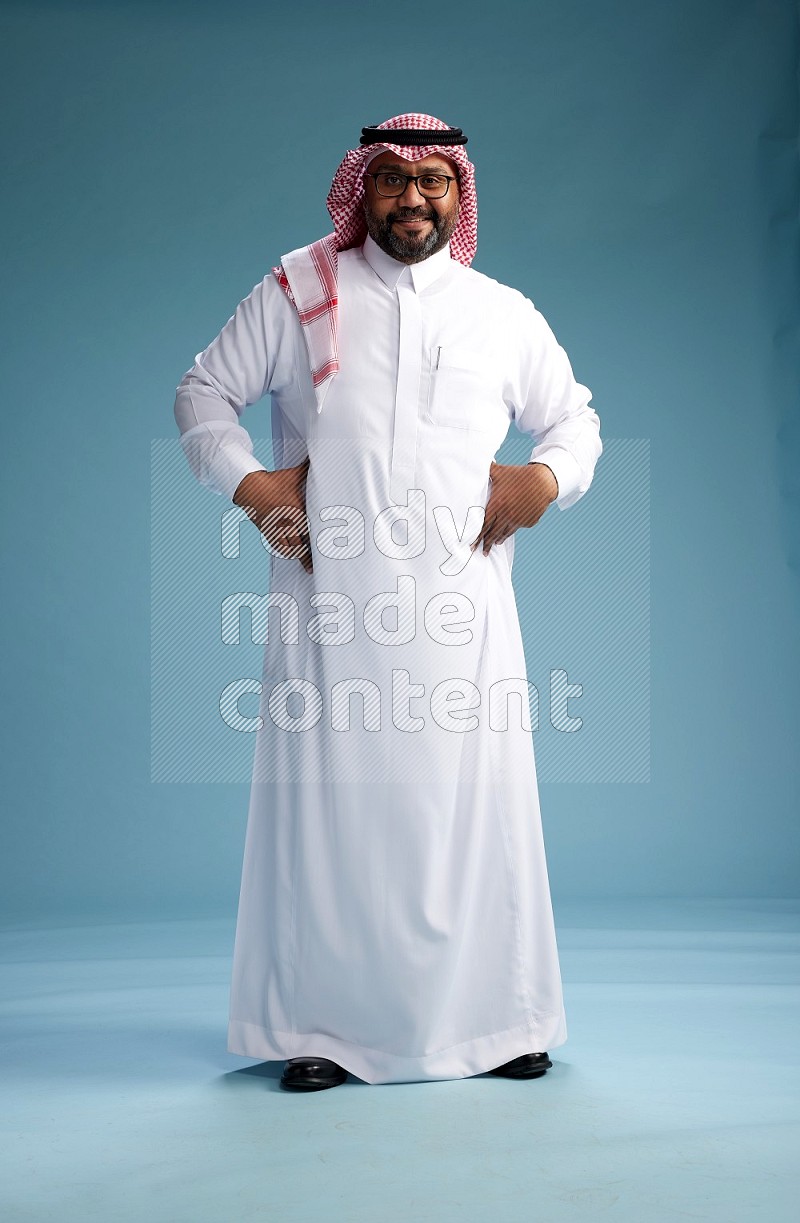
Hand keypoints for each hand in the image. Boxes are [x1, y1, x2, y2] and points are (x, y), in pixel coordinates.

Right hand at [232, 456, 312, 572]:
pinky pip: (278, 545)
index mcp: (295, 509)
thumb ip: (307, 469)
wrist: (249, 487)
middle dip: (310, 555)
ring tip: (309, 565)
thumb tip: (319, 458)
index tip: (328, 549)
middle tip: (319, 564)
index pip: (310, 528)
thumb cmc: (273, 481)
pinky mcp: (267, 531)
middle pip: (300, 543)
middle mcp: (286, 521)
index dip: (319, 540)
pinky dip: (286, 551)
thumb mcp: (292, 475)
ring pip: (289, 547)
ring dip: (299, 556)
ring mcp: (276, 527)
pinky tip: (294, 555)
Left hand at [471, 461, 557, 555]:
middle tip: (482, 552)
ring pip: (506, 533)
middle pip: (493, 533)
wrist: (543, 481)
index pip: (483, 525)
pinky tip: (512, 527)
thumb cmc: (519, 475)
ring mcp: (518, 520)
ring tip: (496, 543)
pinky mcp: (529, 522)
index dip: (477, 537)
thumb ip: (487, 470)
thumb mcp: (501, 472)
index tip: (471, 546)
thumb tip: (474, 462)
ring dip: (500, 539)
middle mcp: (506, 515)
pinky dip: (515, 527)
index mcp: (497, 505)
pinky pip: (520, 527)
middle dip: (487, 544)